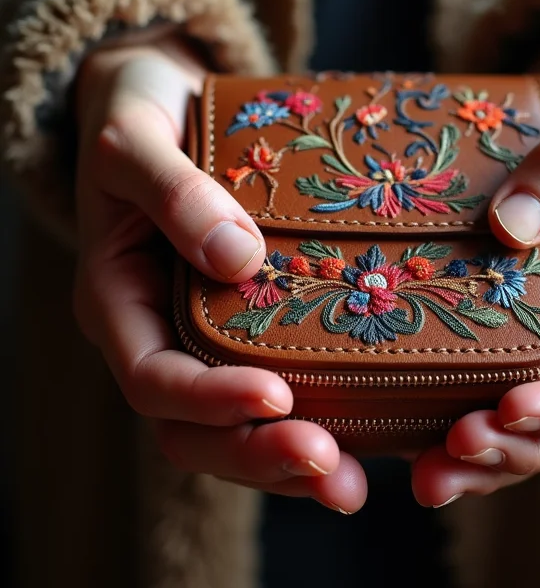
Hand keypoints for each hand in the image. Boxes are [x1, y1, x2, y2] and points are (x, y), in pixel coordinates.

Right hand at [73, 29, 365, 513]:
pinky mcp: (246, 323)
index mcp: (119, 301)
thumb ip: (174, 194)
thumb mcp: (138, 141)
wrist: (160, 104)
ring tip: (353, 483)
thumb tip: (237, 259)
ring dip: (291, 460)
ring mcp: (204, 335)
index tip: (276, 394)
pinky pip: (275, 384)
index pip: (154, 379)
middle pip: (196, 428)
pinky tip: (372, 430)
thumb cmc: (138, 117)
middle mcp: (160, 332)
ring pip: (236, 426)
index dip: (210, 400)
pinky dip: (317, 416)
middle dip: (259, 454)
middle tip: (330, 466)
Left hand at [412, 44, 539, 506]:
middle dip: (516, 450)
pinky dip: (454, 420)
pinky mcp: (507, 323)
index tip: (513, 409)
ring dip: (483, 458)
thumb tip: (514, 226)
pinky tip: (407, 435)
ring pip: (529, 423)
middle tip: (448, 458)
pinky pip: (488, 388)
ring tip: (424, 476)